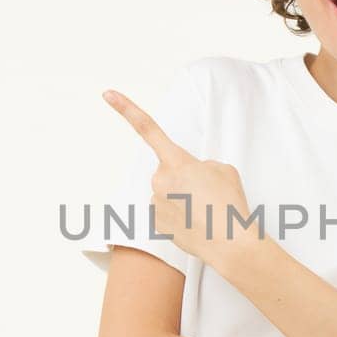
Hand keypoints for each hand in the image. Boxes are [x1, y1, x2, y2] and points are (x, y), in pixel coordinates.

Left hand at [103, 89, 259, 268]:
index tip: (107, 94)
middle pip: (169, 170)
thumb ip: (199, 165)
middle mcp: (160, 180)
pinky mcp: (156, 223)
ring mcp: (155, 202)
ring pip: (167, 192)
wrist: (229, 243)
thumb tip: (188, 177)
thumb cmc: (229, 203)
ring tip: (205, 210)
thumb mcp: (223, 169)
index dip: (126, 108)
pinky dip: (180, 215)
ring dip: (183, 197)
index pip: (148, 128)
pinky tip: (196, 223)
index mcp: (176, 161)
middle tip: (207, 193)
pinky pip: (166, 211)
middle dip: (184, 177)